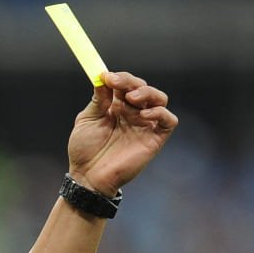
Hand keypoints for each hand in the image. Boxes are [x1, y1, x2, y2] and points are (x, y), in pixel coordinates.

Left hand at [67, 71, 177, 196]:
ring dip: (147, 92)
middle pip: (142, 87)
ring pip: (159, 99)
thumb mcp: (87, 120)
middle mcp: (133, 112)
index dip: (119, 77)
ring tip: (131, 98)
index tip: (106, 76)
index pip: (125, 84)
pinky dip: (160, 112)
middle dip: (130, 81)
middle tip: (117, 83)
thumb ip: (98, 100)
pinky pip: (168, 120)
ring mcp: (145, 124)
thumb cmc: (85, 149)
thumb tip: (103, 77)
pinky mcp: (155, 138)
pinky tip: (143, 114)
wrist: (88, 175)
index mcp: (117, 106)